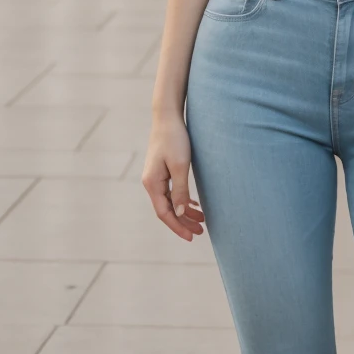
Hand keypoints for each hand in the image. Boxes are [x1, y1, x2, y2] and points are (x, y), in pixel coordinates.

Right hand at [142, 116, 205, 241]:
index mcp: (152, 183)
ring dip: (185, 212)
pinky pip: (172, 192)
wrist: (168, 117)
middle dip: (183, 222)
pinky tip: (195, 206)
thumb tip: (181, 213)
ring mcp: (156, 177)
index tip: (192, 237)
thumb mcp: (180, 166)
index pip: (164, 213)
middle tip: (200, 232)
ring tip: (202, 221)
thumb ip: (181, 190)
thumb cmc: (175, 139)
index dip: (178, 226)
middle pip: (167, 210)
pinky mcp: (163, 171)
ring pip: (171, 201)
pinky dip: (183, 201)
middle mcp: (151, 182)